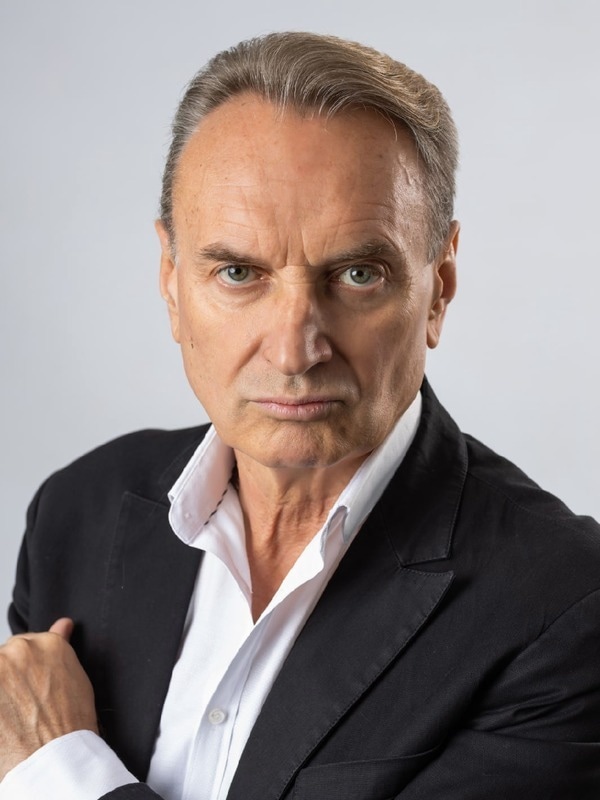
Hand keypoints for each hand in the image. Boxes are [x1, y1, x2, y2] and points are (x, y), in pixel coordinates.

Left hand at [0, 618, 97, 779]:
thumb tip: (63, 624)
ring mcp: (0, 667)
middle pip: (7, 655)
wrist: (55, 757)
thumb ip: (62, 647)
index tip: (29, 688)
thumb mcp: (76, 679)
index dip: (27, 670)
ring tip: (11, 714)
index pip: (28, 645)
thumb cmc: (70, 723)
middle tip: (21, 704)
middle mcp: (22, 649)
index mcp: (49, 643)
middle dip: (11, 676)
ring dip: (2, 688)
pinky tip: (5, 720)